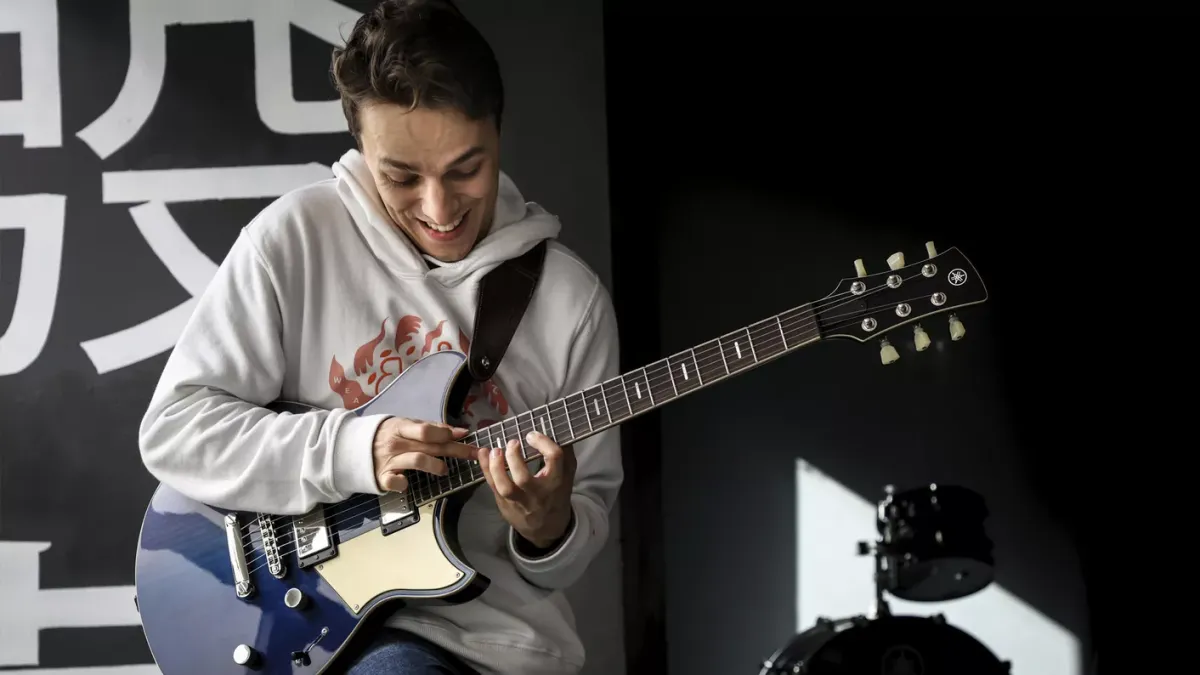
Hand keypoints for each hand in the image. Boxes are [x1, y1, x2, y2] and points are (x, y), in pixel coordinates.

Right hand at [372, 417, 474, 492]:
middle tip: (474, 454)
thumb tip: (460, 431)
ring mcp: (389, 461)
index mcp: (402, 427)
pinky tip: (408, 483)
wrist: (354, 447)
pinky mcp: (382, 478)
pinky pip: (396, 482)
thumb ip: (431, 428)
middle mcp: (397, 443)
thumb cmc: (388, 435)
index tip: (465, 436)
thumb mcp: (406, 426)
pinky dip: (403, 483)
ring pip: (418, 461)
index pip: (428, 430)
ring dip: (436, 466)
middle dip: (456, 450)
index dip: (448, 434)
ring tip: (444, 470)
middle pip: (430, 446)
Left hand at [478, 432, 574, 548]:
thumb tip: (555, 428)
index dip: (543, 443)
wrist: (546, 528)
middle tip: (512, 442)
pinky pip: (493, 486)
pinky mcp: (505, 504)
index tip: (531, 435)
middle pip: (524, 478)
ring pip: (505, 487)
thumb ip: (564, 454)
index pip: (554, 459)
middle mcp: (538, 493)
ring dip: (496, 467)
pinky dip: (486, 469)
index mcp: (556, 482)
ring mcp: (519, 501)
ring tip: (495, 450)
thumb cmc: (556, 495)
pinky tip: (483, 454)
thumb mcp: (567, 475)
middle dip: (514, 458)